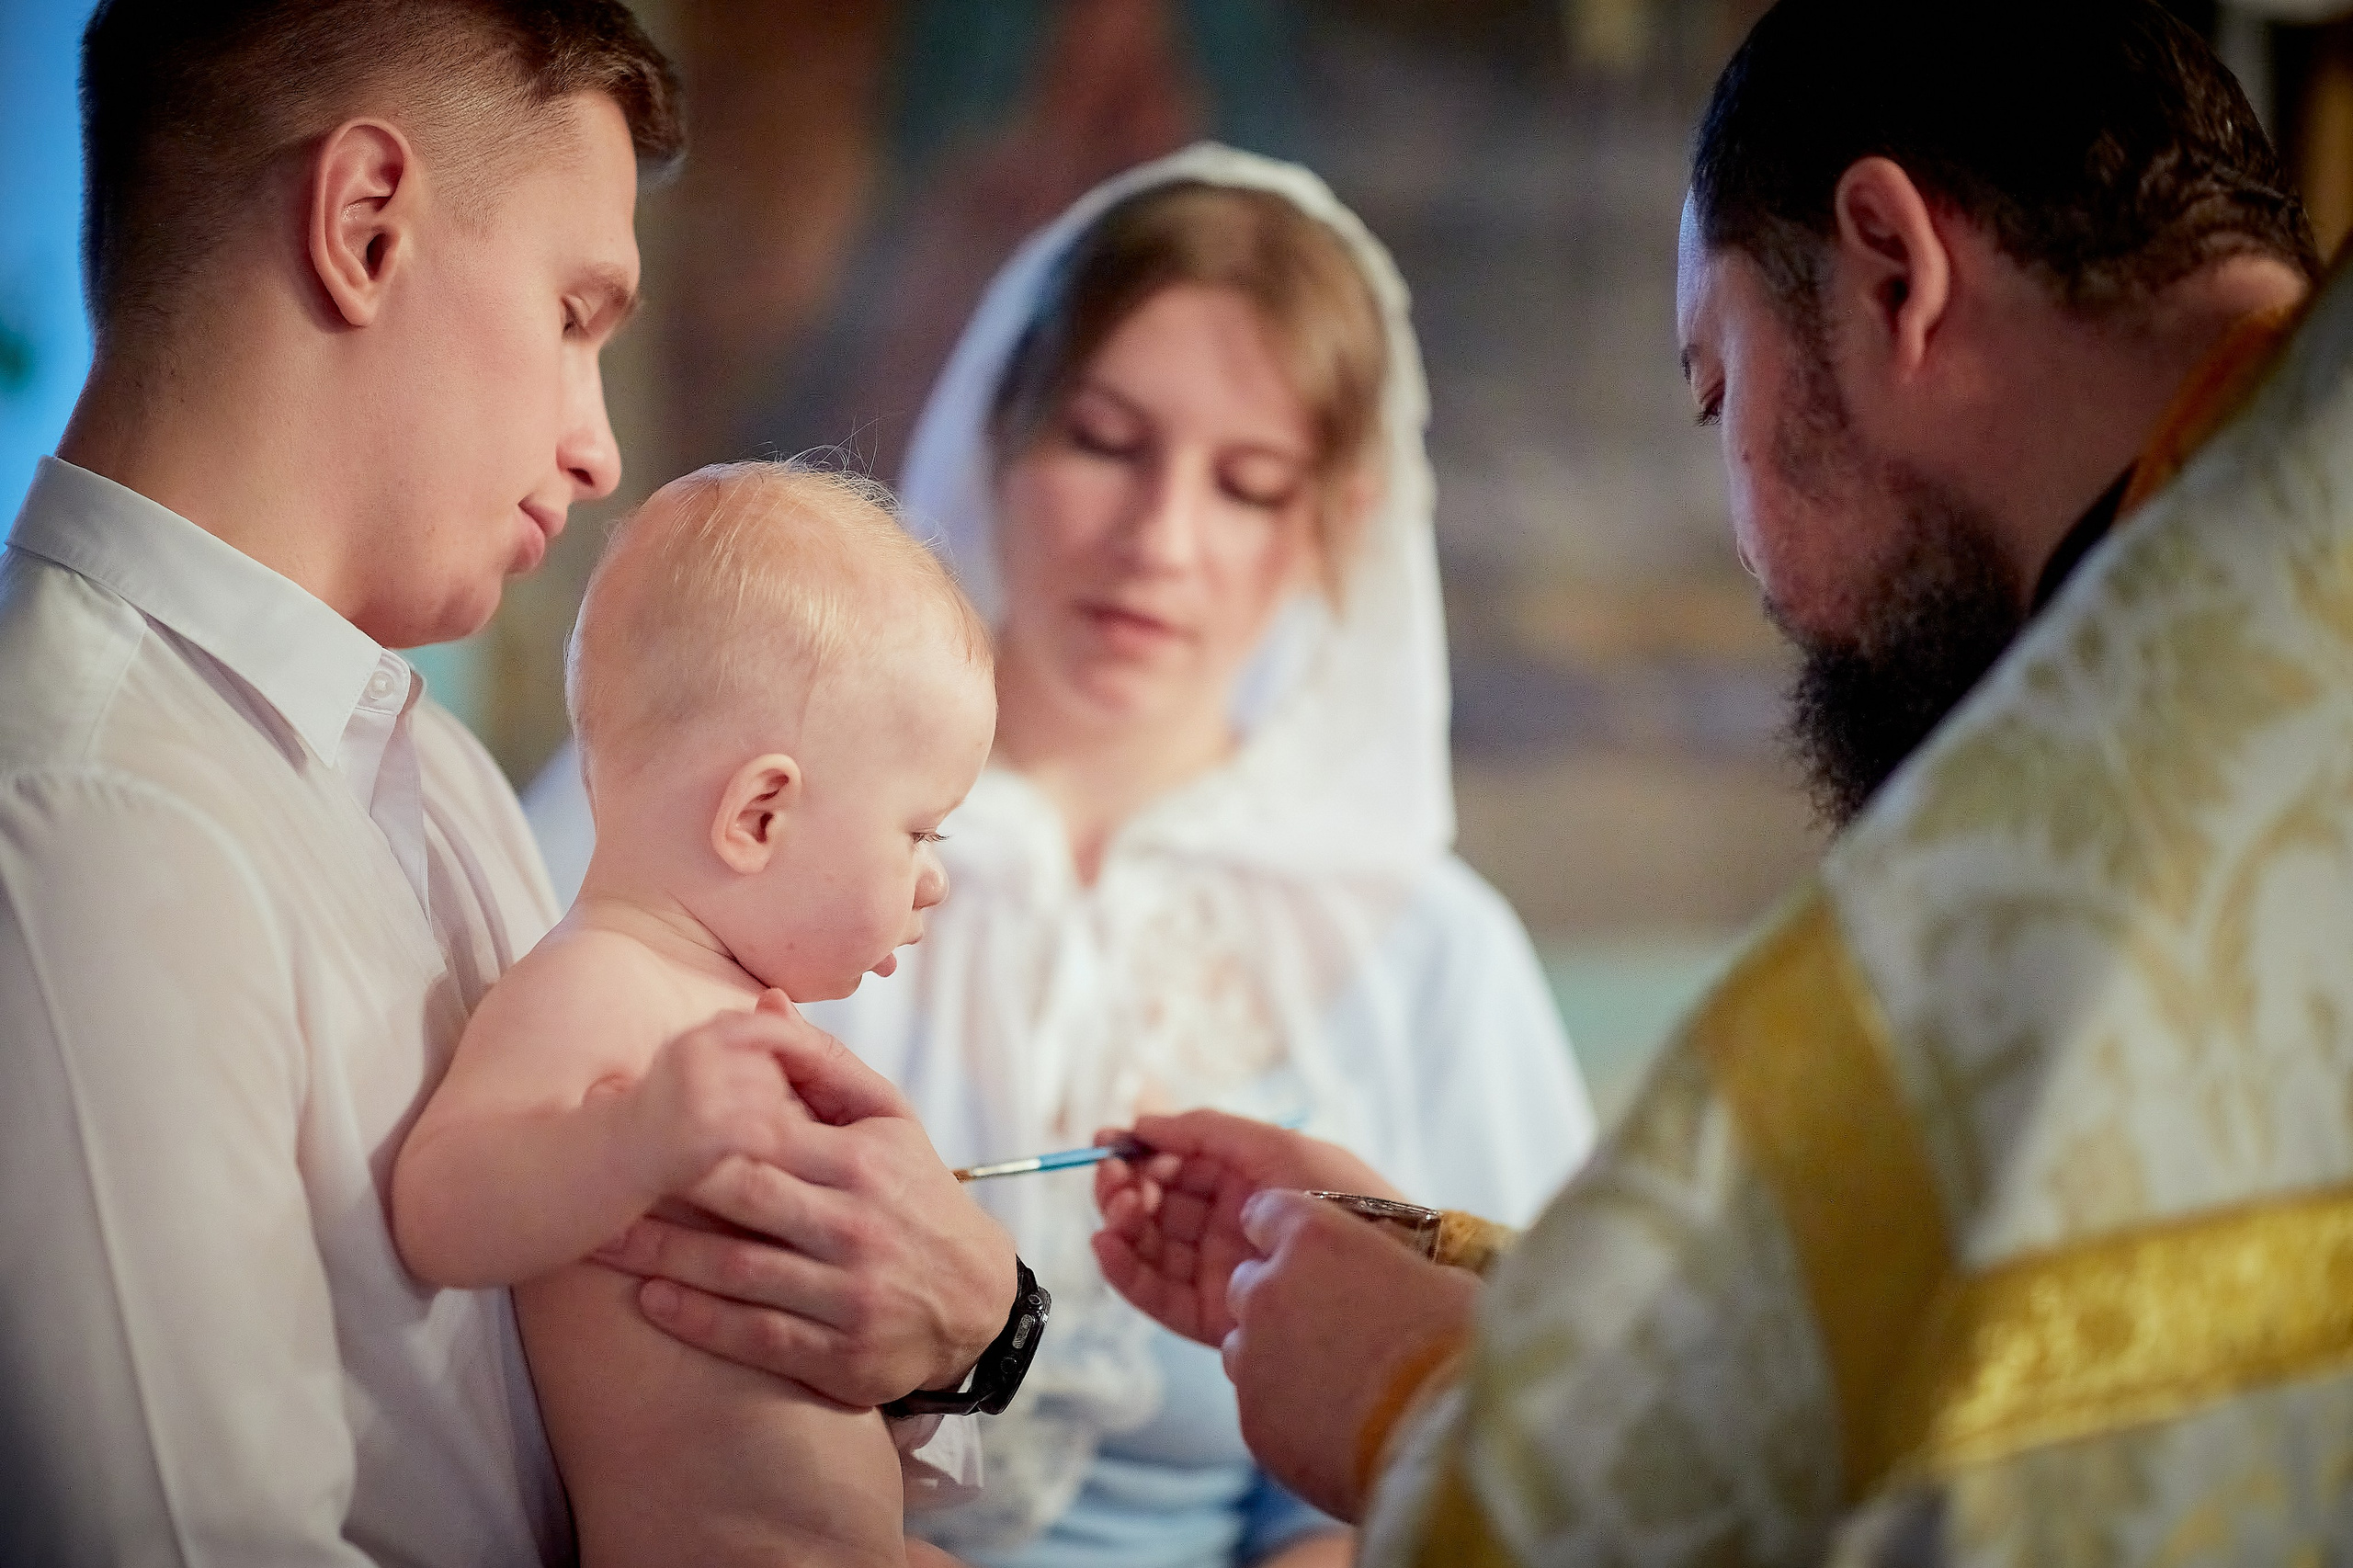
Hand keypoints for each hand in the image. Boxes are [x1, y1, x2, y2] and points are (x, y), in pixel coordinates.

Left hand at [595, 991, 1017, 1405]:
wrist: (978, 1302)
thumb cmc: (916, 1196)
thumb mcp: (890, 1123)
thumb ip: (823, 1066)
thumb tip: (762, 1005)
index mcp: (863, 1161)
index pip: (766, 1131)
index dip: (694, 1122)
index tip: (630, 1110)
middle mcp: (856, 1225)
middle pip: (742, 1198)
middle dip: (663, 1186)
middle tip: (594, 1176)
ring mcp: (848, 1294)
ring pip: (739, 1270)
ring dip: (661, 1256)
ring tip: (597, 1242)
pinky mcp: (841, 1355)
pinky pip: (756, 1336)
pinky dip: (700, 1320)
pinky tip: (651, 1301)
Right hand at [617, 998, 808, 1197]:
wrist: (610, 1159)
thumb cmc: (655, 1117)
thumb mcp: (688, 1067)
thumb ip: (728, 1049)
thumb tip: (783, 1029)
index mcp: (695, 1041)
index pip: (761, 1027)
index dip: (792, 1043)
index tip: (813, 1063)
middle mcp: (696, 1060)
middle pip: (771, 1069)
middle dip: (781, 1095)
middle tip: (784, 1118)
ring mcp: (700, 1095)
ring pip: (773, 1100)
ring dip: (780, 1121)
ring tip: (772, 1137)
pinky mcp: (709, 1132)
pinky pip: (767, 1132)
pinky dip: (775, 1144)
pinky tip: (770, 1156)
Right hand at [1091, 1110, 1400, 1344]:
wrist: (1389, 1267)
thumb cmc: (1340, 1195)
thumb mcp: (1276, 1146)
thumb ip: (1206, 1131)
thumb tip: (1144, 1123)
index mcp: (1244, 1179)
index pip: (1176, 1165)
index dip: (1139, 1153)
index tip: (1107, 1142)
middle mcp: (1227, 1224)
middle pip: (1157, 1205)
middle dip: (1127, 1187)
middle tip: (1116, 1180)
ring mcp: (1220, 1271)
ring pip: (1151, 1246)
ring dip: (1123, 1224)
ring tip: (1120, 1208)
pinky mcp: (1214, 1317)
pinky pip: (1157, 1293)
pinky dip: (1125, 1271)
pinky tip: (1107, 1245)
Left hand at [1223, 1190, 1477, 1522]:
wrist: (1441, 1439)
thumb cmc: (1455, 1348)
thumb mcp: (1439, 1280)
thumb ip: (1392, 1268)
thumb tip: (1401, 1279)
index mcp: (1314, 1237)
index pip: (1267, 1211)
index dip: (1286, 1232)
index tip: (1305, 1252)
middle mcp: (1268, 1289)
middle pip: (1249, 1281)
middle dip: (1278, 1298)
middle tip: (1328, 1325)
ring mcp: (1253, 1356)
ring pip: (1243, 1345)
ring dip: (1274, 1354)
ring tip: (1330, 1379)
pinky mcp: (1253, 1418)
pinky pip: (1257, 1403)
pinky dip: (1284, 1409)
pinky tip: (1331, 1422)